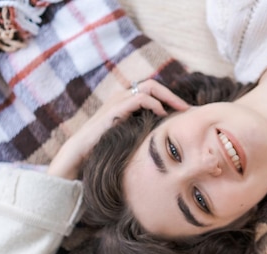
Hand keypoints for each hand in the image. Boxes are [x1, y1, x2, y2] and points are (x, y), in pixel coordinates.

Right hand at [47, 79, 188, 178]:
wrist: (79, 155)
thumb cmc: (104, 149)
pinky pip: (139, 98)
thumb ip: (143, 129)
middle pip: (153, 85)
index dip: (170, 98)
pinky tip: (162, 115)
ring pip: (149, 87)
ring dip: (169, 97)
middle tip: (188, 108)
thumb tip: (167, 136)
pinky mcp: (114, 109)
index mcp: (125, 101)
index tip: (185, 111)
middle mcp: (121, 96)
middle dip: (173, 95)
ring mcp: (117, 100)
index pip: (152, 90)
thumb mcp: (129, 136)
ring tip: (181, 110)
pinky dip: (154, 104)